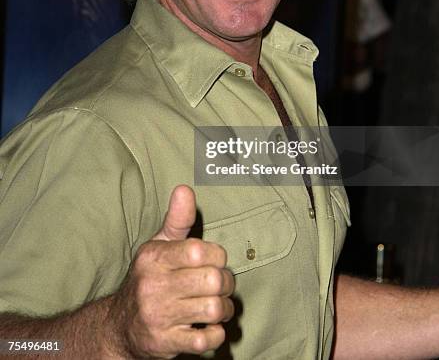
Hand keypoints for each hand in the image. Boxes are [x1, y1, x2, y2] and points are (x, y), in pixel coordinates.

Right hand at [107, 185, 234, 358]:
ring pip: (213, 309)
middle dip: (226, 283)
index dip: (218, 256)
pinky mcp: (165, 343)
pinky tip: (208, 326)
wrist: (120, 326)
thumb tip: (184, 188)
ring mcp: (159, 316)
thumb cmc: (149, 277)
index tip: (214, 261)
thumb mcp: (158, 245)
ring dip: (224, 309)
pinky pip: (205, 340)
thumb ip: (177, 219)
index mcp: (154, 257)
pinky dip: (215, 334)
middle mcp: (153, 285)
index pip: (201, 251)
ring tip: (218, 306)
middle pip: (213, 281)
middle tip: (221, 285)